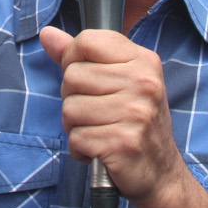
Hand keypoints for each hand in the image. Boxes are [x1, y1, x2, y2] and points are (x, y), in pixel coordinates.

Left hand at [40, 25, 184, 203]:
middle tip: (96, 112)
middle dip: (73, 98)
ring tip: (98, 131)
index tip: (85, 78)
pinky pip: (76, 138)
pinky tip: (99, 149)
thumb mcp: (117, 80)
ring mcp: (136, 113)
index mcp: (143, 61)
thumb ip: (81, 56)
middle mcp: (143, 83)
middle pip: (72, 76)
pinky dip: (80, 148)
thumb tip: (47, 34)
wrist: (160, 172)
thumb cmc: (135, 122)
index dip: (73, 59)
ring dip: (75, 126)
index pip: (87, 41)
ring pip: (70, 109)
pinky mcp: (124, 143)